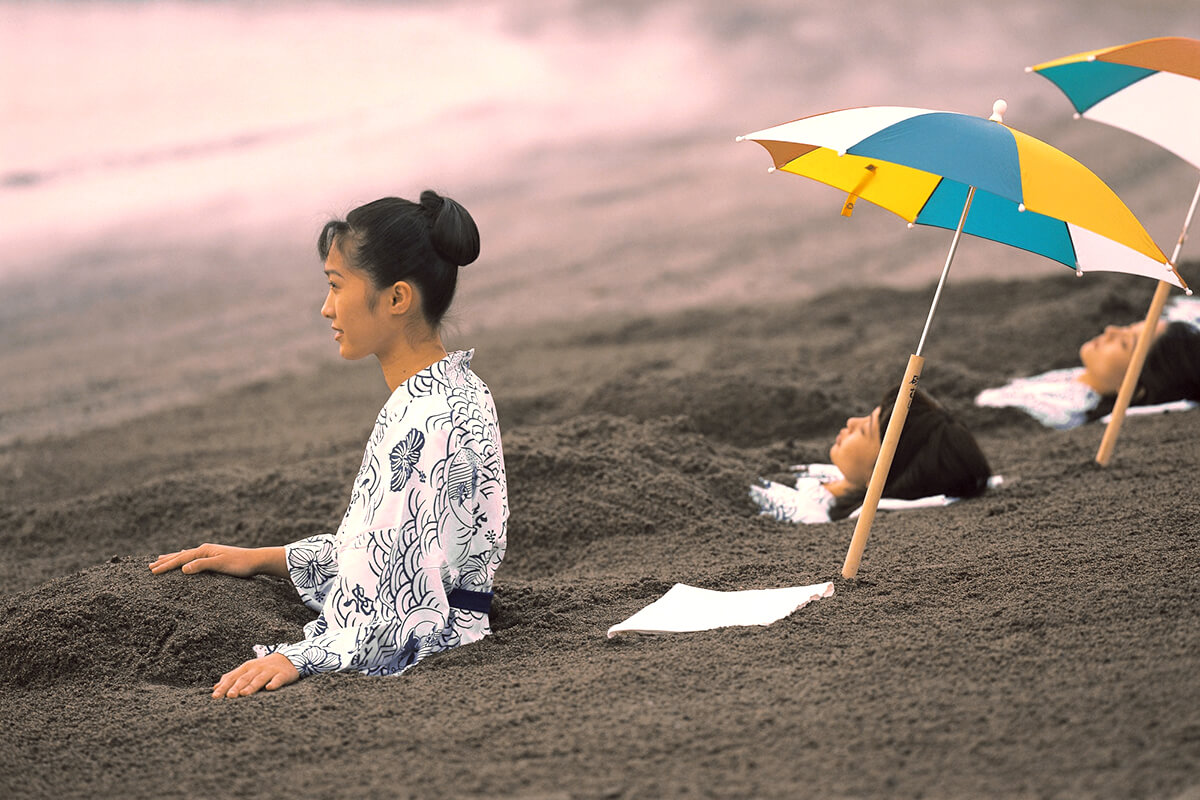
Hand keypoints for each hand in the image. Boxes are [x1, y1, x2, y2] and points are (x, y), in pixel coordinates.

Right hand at [149, 543, 272, 577]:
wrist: (256, 560)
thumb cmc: (240, 564)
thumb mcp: (220, 565)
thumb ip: (202, 566)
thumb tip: (183, 568)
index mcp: (204, 550)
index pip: (181, 558)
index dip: (166, 565)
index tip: (152, 571)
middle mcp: (205, 549)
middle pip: (180, 555)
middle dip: (165, 561)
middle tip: (149, 567)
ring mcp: (210, 552)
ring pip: (186, 555)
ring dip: (172, 558)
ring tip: (160, 559)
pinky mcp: (215, 557)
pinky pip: (194, 557)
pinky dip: (185, 558)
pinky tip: (185, 558)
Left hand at [212, 653, 299, 698]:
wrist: (288, 658)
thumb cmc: (263, 667)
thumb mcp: (247, 670)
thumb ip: (232, 677)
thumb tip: (215, 687)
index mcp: (246, 668)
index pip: (232, 678)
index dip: (224, 687)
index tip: (215, 696)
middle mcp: (257, 668)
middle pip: (244, 678)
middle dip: (236, 687)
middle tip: (229, 696)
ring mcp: (270, 671)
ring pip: (259, 679)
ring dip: (251, 686)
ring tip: (244, 694)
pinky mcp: (282, 674)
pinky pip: (278, 679)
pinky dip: (274, 683)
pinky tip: (269, 688)